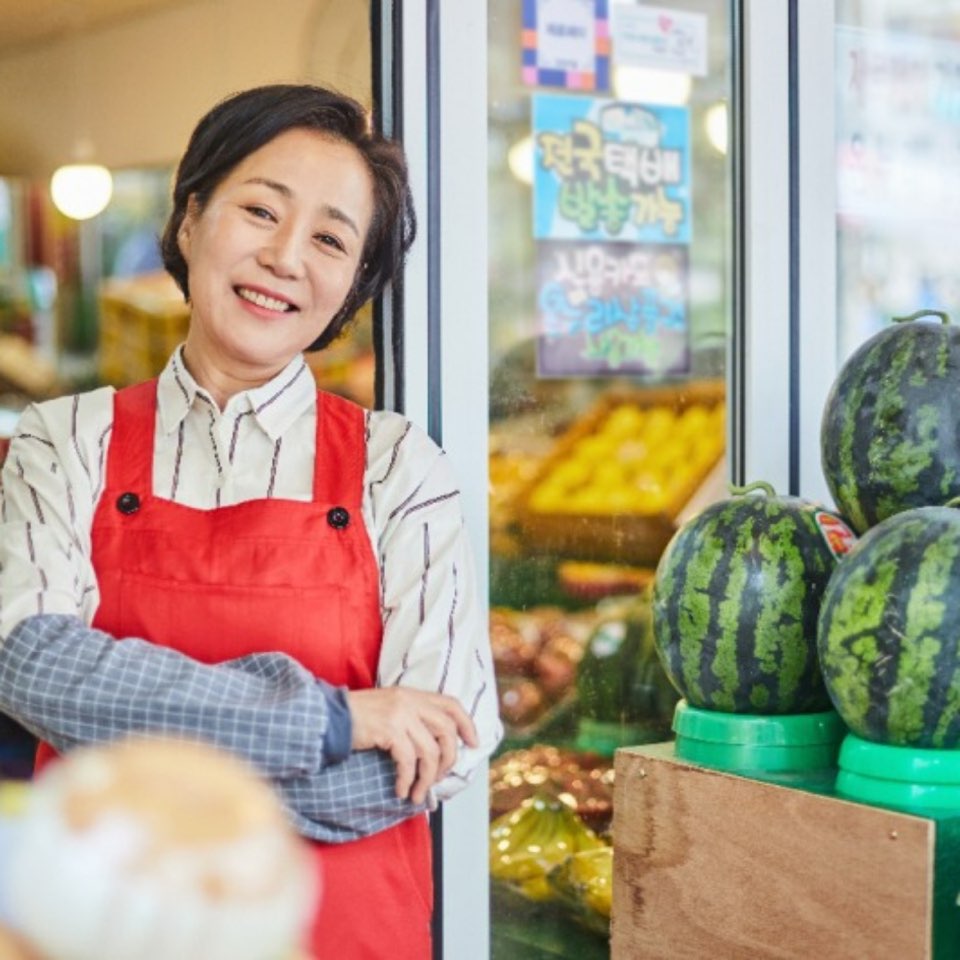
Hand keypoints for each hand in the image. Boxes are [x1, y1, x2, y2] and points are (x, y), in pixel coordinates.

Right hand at [346, 688, 477, 804]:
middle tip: (438, 778)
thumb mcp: (390, 709)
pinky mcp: (389, 730)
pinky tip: (401, 790)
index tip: (473, 743)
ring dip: (427, 779)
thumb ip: (412, 719)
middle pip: (446, 731)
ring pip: (430, 751)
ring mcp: (400, 714)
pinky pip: (408, 762)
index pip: (451, 704)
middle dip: (448, 760)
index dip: (466, 724)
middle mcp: (410, 701)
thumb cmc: (357, 718)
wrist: (329, 718)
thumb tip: (434, 748)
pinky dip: (408, 780)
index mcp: (413, 694)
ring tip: (417, 793)